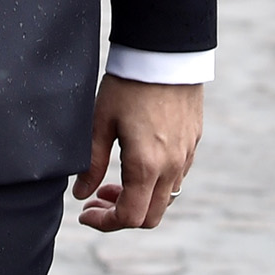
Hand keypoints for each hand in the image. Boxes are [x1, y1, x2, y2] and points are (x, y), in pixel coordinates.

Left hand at [73, 75, 201, 231]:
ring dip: (140, 200)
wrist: (165, 52)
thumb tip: (81, 194)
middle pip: (151, 216)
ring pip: (166, 199)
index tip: (85, 212)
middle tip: (96, 199)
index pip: (129, 216)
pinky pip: (176, 177)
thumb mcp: (100, 122)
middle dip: (121, 216)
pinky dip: (155, 184)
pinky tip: (136, 164)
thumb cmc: (128, 84)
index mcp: (146, 165)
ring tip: (113, 182)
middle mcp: (171, 166)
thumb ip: (91, 163)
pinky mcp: (192, 142)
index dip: (104, 222)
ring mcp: (186, 155)